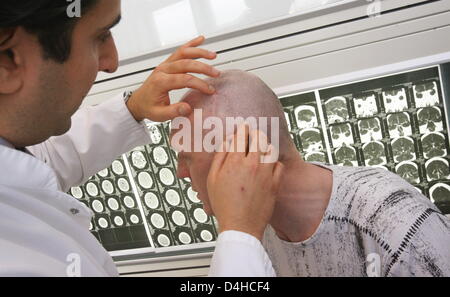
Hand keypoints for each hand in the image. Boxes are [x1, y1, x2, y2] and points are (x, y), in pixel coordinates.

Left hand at [126, 36, 219, 121]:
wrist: (139, 101)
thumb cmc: (149, 107)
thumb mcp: (159, 114)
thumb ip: (173, 111)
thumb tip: (187, 108)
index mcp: (160, 82)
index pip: (184, 79)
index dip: (199, 84)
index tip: (210, 90)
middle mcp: (163, 70)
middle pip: (186, 64)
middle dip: (203, 68)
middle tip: (216, 73)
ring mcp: (165, 64)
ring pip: (183, 53)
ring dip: (199, 52)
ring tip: (213, 56)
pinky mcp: (168, 63)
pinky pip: (180, 51)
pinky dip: (191, 44)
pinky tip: (201, 40)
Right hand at [206, 125, 283, 240]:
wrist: (240, 226)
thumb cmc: (224, 205)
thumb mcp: (212, 179)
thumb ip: (220, 157)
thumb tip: (227, 142)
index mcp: (234, 162)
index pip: (241, 136)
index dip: (242, 129)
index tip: (242, 128)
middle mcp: (252, 165)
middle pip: (258, 138)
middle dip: (255, 134)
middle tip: (252, 136)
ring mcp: (266, 174)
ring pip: (270, 149)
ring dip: (265, 146)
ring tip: (259, 149)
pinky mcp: (275, 183)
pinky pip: (279, 165)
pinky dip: (274, 162)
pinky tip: (268, 165)